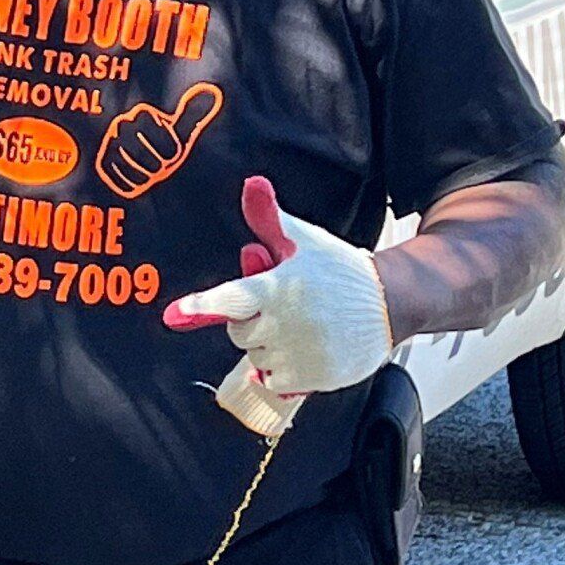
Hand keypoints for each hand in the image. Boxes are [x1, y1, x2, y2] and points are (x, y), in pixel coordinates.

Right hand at [94, 82, 222, 200]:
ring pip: (130, 165)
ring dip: (145, 174)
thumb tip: (212, 90)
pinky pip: (118, 176)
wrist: (145, 163)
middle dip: (156, 164)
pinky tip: (137, 177)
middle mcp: (123, 124)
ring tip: (149, 171)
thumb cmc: (166, 146)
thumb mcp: (181, 131)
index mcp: (144, 114)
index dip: (170, 151)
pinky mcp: (102, 159)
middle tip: (159, 164)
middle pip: (144, 154)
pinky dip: (132, 182)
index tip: (171, 153)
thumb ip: (193, 113)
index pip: (161, 140)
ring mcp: (110, 141)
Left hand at [164, 176, 391, 409]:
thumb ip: (269, 219)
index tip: (173, 316)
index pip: (231, 297)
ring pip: (255, 357)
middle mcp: (285, 323)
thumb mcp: (302, 240)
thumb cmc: (340, 271)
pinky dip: (283, 369)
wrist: (391, 302)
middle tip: (284, 304)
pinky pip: (274, 380)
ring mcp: (298, 354)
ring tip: (300, 324)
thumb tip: (252, 184)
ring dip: (268, 344)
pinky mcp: (312, 379)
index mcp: (277, 287)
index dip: (200, 306)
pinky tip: (305, 348)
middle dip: (252, 318)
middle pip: (237, 330)